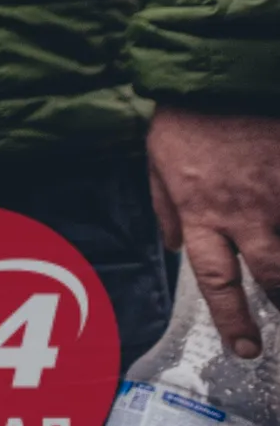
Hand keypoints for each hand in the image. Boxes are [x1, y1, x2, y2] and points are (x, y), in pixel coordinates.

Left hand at [147, 106, 279, 356]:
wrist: (220, 75)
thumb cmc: (187, 118)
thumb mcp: (157, 163)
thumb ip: (164, 209)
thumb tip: (170, 247)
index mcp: (201, 213)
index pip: (217, 279)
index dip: (232, 319)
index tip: (245, 349)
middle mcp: (243, 211)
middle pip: (273, 273)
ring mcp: (278, 194)